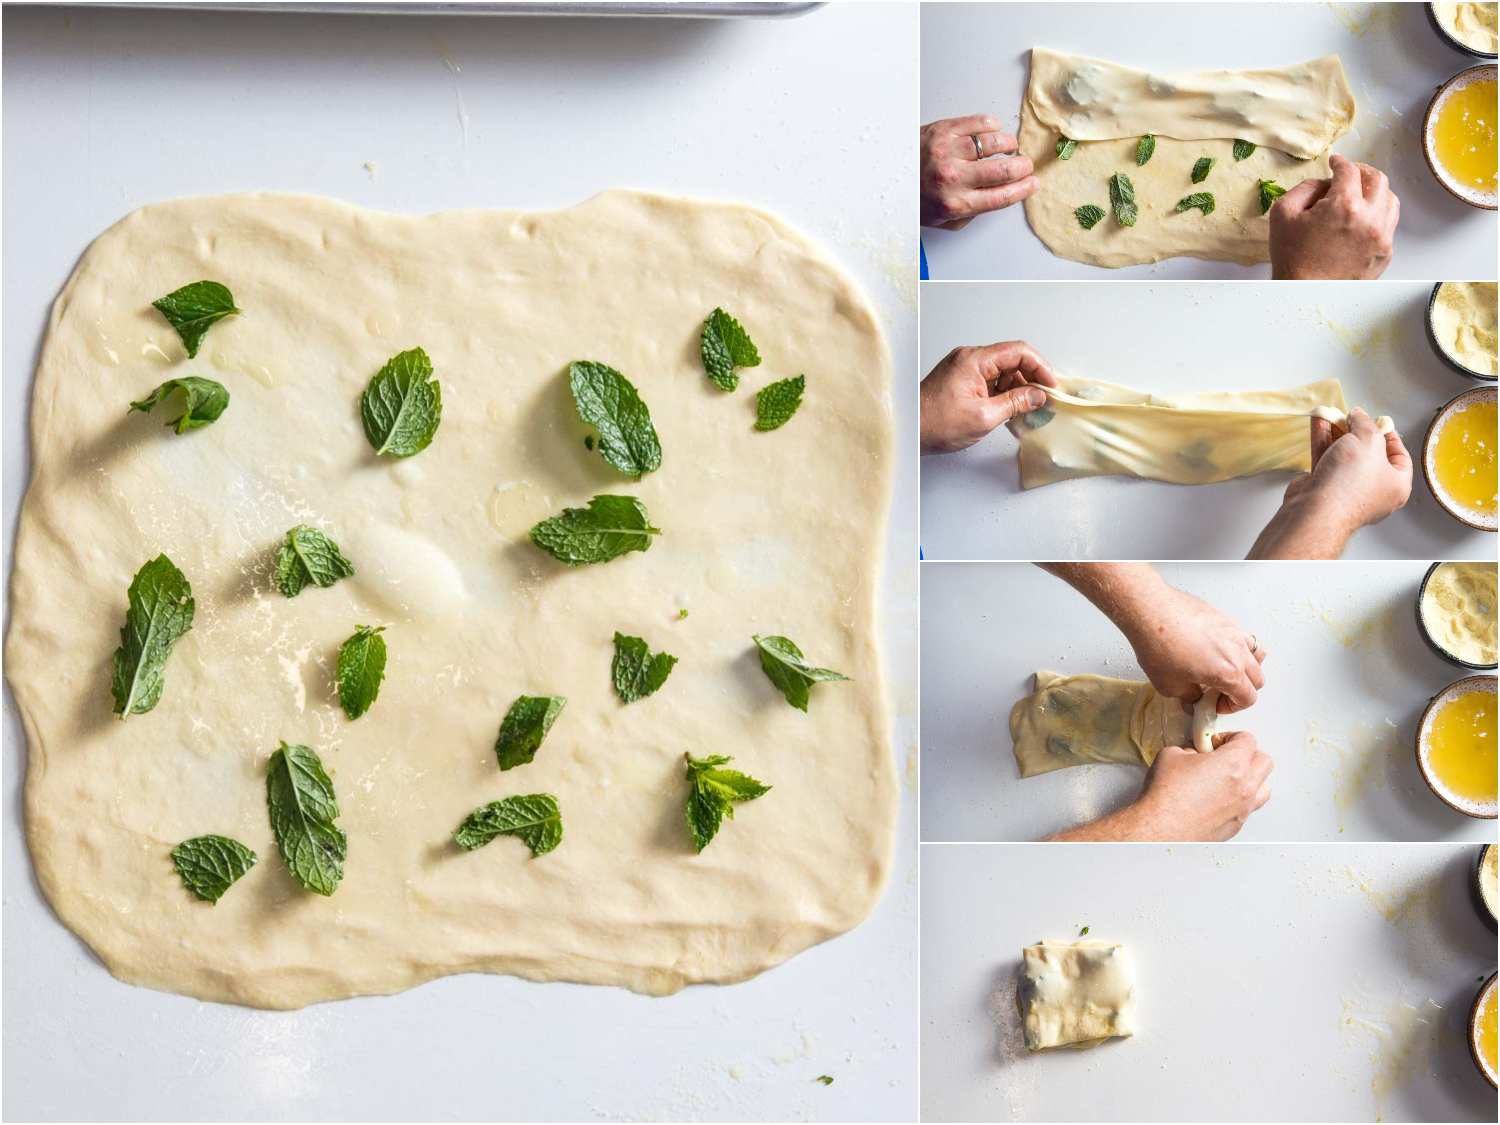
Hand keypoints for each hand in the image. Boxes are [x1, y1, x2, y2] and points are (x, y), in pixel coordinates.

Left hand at [919, 341, 1056, 453]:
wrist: (908, 431)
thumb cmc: (934, 423)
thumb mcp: (984, 416)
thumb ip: (1015, 403)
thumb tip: (1037, 396)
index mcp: (974, 360)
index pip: (1018, 352)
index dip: (1040, 367)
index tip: (1050, 386)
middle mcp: (969, 359)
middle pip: (1012, 360)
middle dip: (1030, 380)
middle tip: (1042, 401)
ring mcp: (965, 369)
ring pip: (1002, 372)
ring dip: (1017, 389)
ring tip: (1027, 411)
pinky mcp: (962, 381)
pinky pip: (990, 381)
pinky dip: (1003, 394)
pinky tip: (1010, 411)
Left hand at [920, 114, 1039, 229]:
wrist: (886, 176)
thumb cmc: (917, 198)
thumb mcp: (944, 219)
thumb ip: (972, 211)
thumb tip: (1000, 196)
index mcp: (955, 203)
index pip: (1001, 196)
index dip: (1023, 189)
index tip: (1033, 183)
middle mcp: (952, 178)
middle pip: (1003, 170)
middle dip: (1022, 167)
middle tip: (1025, 164)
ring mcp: (947, 151)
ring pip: (993, 143)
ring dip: (1008, 145)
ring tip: (1009, 147)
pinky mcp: (942, 130)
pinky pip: (977, 123)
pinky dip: (991, 126)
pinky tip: (993, 131)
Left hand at [1119, 584, 1264, 712]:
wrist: (1149, 610)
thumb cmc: (1158, 645)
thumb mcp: (1169, 685)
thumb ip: (1188, 697)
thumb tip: (1192, 699)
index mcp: (1229, 673)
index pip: (1248, 697)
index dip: (1232, 707)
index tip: (1215, 705)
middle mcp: (1238, 651)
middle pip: (1257, 678)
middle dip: (1241, 689)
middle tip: (1217, 691)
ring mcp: (1233, 631)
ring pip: (1256, 654)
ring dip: (1245, 667)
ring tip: (1222, 668)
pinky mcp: (1224, 618)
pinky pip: (1242, 636)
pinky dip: (1236, 647)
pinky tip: (1214, 648)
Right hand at [1134, 733, 1273, 840]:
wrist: (1161, 828)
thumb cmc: (1166, 796)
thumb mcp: (1171, 755)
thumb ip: (1188, 750)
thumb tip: (1192, 754)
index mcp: (1233, 763)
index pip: (1248, 740)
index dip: (1230, 737)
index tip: (1216, 742)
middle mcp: (1244, 786)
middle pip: (1264, 761)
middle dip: (1246, 755)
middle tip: (1225, 756)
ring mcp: (1243, 808)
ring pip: (1263, 787)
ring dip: (1250, 778)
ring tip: (1229, 778)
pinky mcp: (1236, 826)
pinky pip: (1248, 807)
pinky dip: (1239, 799)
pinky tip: (1219, 798)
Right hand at [1248, 410, 1412, 558]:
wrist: (1316, 510)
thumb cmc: (1350, 484)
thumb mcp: (1368, 440)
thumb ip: (1365, 423)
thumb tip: (1359, 416)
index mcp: (1396, 485)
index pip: (1400, 456)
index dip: (1390, 435)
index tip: (1378, 422)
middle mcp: (1373, 491)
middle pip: (1368, 454)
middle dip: (1357, 432)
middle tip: (1352, 417)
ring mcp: (1346, 490)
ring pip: (1343, 455)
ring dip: (1336, 433)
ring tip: (1331, 414)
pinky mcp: (1323, 488)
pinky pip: (1325, 459)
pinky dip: (1322, 441)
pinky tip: (1319, 423)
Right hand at [1269, 155, 1398, 279]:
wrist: (1304, 295)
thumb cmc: (1292, 258)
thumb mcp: (1283, 214)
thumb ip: (1305, 188)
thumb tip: (1324, 183)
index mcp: (1344, 205)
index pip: (1349, 170)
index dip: (1340, 162)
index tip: (1335, 162)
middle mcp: (1370, 218)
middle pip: (1378, 180)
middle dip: (1363, 171)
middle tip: (1350, 173)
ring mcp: (1381, 237)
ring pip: (1390, 200)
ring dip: (1375, 192)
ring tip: (1360, 196)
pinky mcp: (1385, 253)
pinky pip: (1388, 225)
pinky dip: (1377, 216)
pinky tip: (1361, 221)